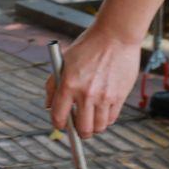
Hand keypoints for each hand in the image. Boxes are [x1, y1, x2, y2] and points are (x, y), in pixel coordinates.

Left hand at [46, 24, 140, 138]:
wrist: (115, 36)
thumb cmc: (88, 47)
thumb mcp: (64, 61)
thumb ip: (53, 85)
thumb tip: (49, 107)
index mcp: (68, 84)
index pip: (59, 116)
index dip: (59, 124)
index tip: (61, 125)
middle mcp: (86, 93)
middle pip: (82, 129)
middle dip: (79, 133)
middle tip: (79, 129)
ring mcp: (104, 96)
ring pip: (98, 127)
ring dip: (94, 128)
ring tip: (92, 121)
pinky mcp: (120, 96)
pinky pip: (112, 118)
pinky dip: (106, 120)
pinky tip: (103, 112)